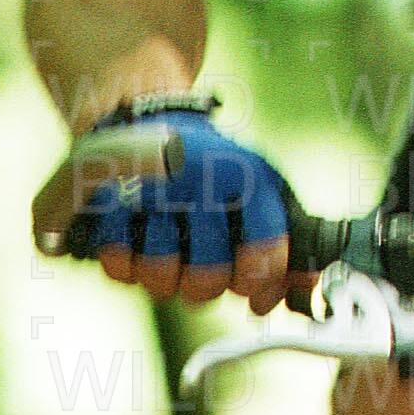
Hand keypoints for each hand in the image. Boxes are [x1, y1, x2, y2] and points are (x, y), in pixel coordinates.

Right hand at [81, 111, 293, 313]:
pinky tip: (138, 236)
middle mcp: (203, 180)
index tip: (252, 284)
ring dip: (166, 274)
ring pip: (161, 277)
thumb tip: (304, 291)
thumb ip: (286, 243)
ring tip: (170, 243)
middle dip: (206, 282)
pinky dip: (128, 261)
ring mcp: (154, 190)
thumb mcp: (261, 192)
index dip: (260, 282)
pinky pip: (119, 266)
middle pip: (208, 279)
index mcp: (249, 177)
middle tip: (203, 259)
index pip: (265, 254)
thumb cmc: (217, 171)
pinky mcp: (109, 203)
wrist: (152, 123)